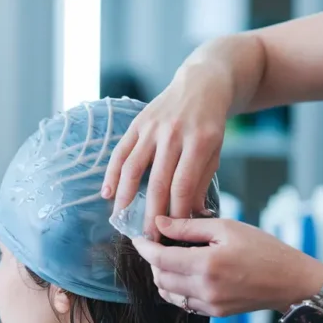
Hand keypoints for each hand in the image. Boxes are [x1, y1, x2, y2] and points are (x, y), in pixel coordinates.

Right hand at [101, 66, 232, 238]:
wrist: (202, 84)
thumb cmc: (210, 125)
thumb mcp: (214, 152)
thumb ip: (201, 183)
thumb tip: (192, 217)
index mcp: (199, 142)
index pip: (183, 186)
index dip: (176, 213)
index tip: (171, 234)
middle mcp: (173, 134)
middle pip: (158, 182)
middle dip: (151, 214)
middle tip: (147, 238)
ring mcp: (152, 127)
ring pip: (133, 168)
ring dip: (125, 197)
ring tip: (121, 220)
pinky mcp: (138, 123)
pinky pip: (120, 151)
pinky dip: (112, 173)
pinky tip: (107, 193)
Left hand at [133, 216, 322, 316]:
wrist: (291, 281)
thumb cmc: (263, 248)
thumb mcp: (227, 228)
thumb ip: (188, 227)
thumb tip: (159, 223)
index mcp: (207, 265)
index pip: (160, 259)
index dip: (144, 248)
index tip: (139, 238)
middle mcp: (205, 289)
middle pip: (160, 278)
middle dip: (153, 262)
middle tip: (159, 245)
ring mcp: (210, 305)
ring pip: (169, 294)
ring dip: (163, 277)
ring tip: (173, 259)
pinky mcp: (215, 313)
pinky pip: (184, 303)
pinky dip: (178, 289)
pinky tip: (188, 273)